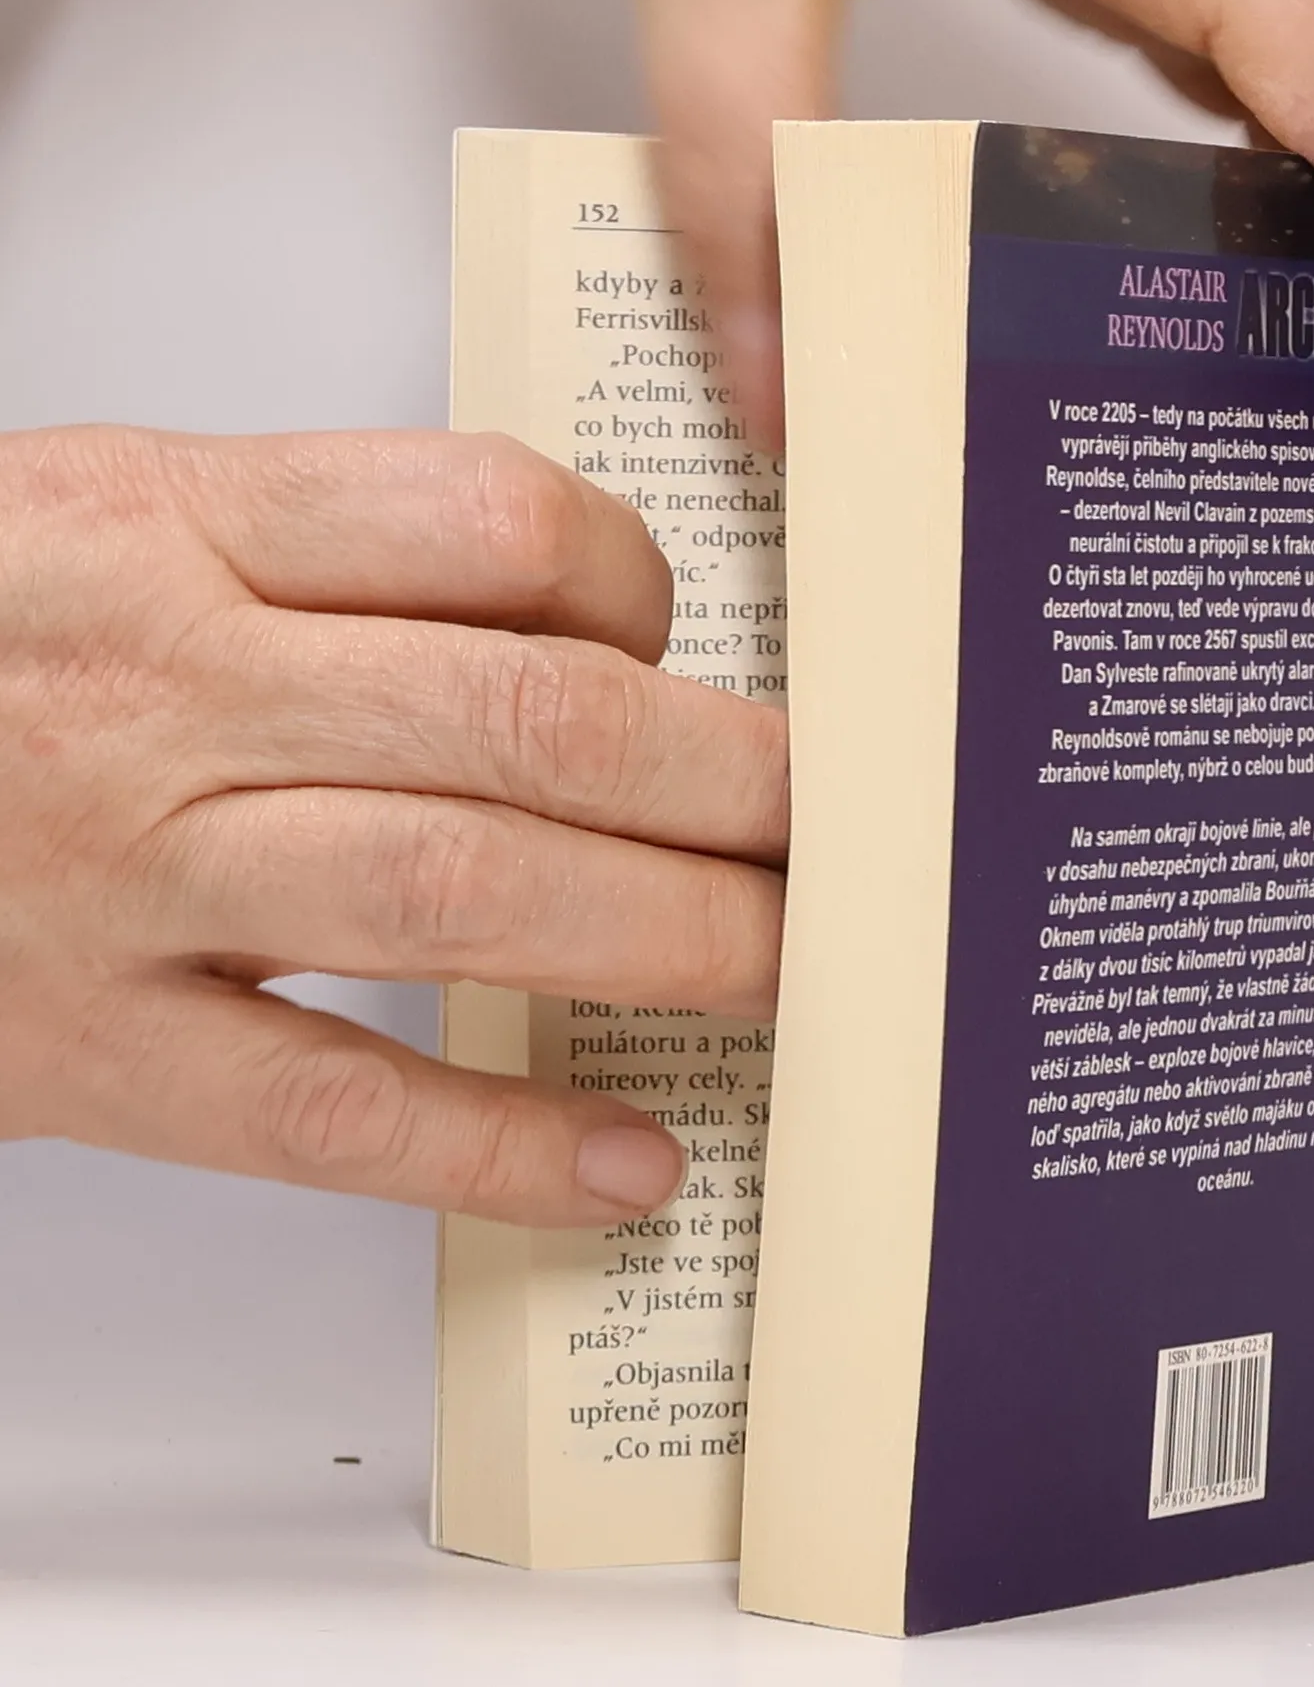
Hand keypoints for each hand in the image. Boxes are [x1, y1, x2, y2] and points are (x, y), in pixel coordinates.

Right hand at [0, 427, 785, 1222]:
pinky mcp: (95, 1049)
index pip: (486, 522)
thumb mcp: (110, 521)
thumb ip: (327, 559)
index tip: (694, 650)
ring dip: (665, 939)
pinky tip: (625, 1166)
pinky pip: (332, 1107)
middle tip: (844, 831)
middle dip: (724, 784)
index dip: (637, 586)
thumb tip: (589, 627)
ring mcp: (129, 876)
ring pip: (461, 893)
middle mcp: (168, 686)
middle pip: (524, 720)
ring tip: (794, 970)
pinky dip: (498, 1146)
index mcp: (174, 521)